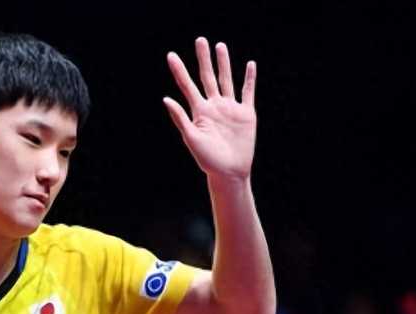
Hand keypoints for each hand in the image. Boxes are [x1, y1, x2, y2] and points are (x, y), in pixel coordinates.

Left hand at [164, 37, 256, 182]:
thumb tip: (166, 98)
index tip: (171, 55)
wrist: (230, 172)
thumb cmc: (207, 159)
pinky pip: (247, 92)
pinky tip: (249, 65)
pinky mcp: (246, 114)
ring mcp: (230, 109)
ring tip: (220, 46)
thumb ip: (180, 118)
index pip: (187, 86)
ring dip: (224, 64)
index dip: (179, 71)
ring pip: (227, 80)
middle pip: (208, 77)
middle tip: (200, 40)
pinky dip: (249, 79)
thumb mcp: (191, 138)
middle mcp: (214, 106)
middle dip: (204, 59)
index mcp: (199, 112)